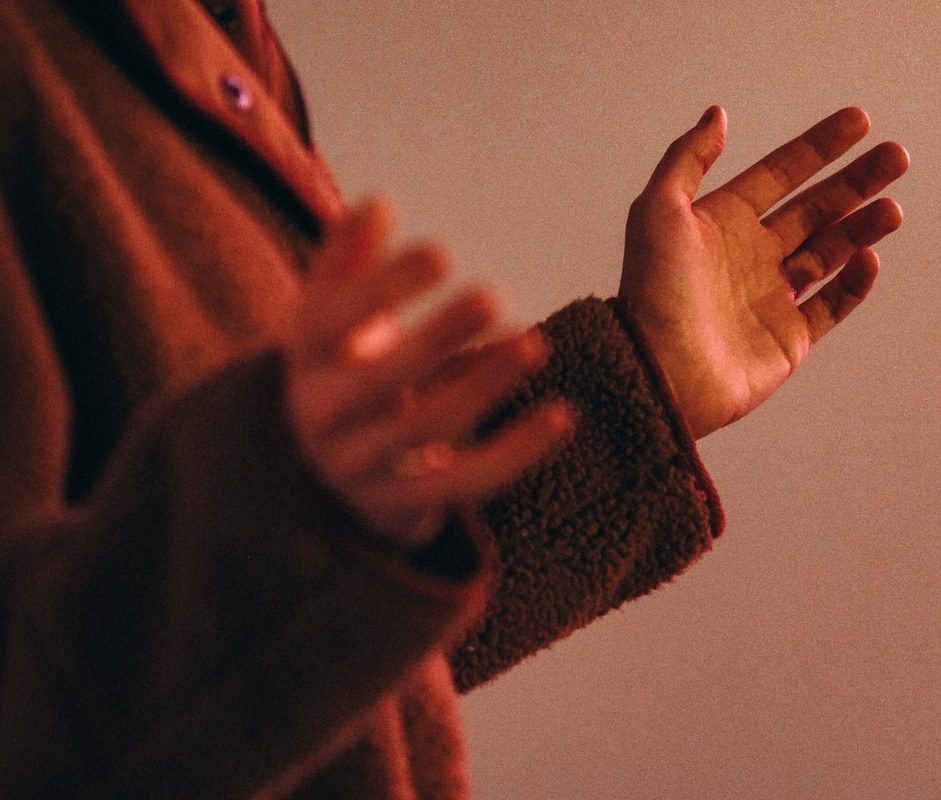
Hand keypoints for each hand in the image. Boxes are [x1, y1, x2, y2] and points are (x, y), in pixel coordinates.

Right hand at [285, 200, 572, 547]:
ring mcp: (360, 468)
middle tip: (490, 295)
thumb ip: (349, 261)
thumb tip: (378, 205)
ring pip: (426, 429)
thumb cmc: (339, 371)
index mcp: (302, 359)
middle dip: (436, 338)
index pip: (332, 320)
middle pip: (379, 380)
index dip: (384, 286)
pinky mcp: (404, 507)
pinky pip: (467, 480)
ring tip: (533, 342)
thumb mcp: (329, 317)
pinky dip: (516, 450)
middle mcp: (322, 417)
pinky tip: (561, 415)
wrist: (317, 475)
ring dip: (481, 385)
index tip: (443, 252)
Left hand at [619, 106, 908, 438]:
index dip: (819, 147)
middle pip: (816, 208)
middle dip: (857, 181)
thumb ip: (688, 158)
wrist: (659, 372)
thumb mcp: (658, 211)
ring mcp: (773, 297)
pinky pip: (832, 304)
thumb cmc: (653, 292)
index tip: (859, 121)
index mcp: (723, 222)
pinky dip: (854, 283)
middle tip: (896, 156)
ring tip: (892, 209)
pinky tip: (869, 258)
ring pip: (831, 251)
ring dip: (863, 227)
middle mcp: (752, 255)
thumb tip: (718, 114)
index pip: (782, 173)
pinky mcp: (789, 338)